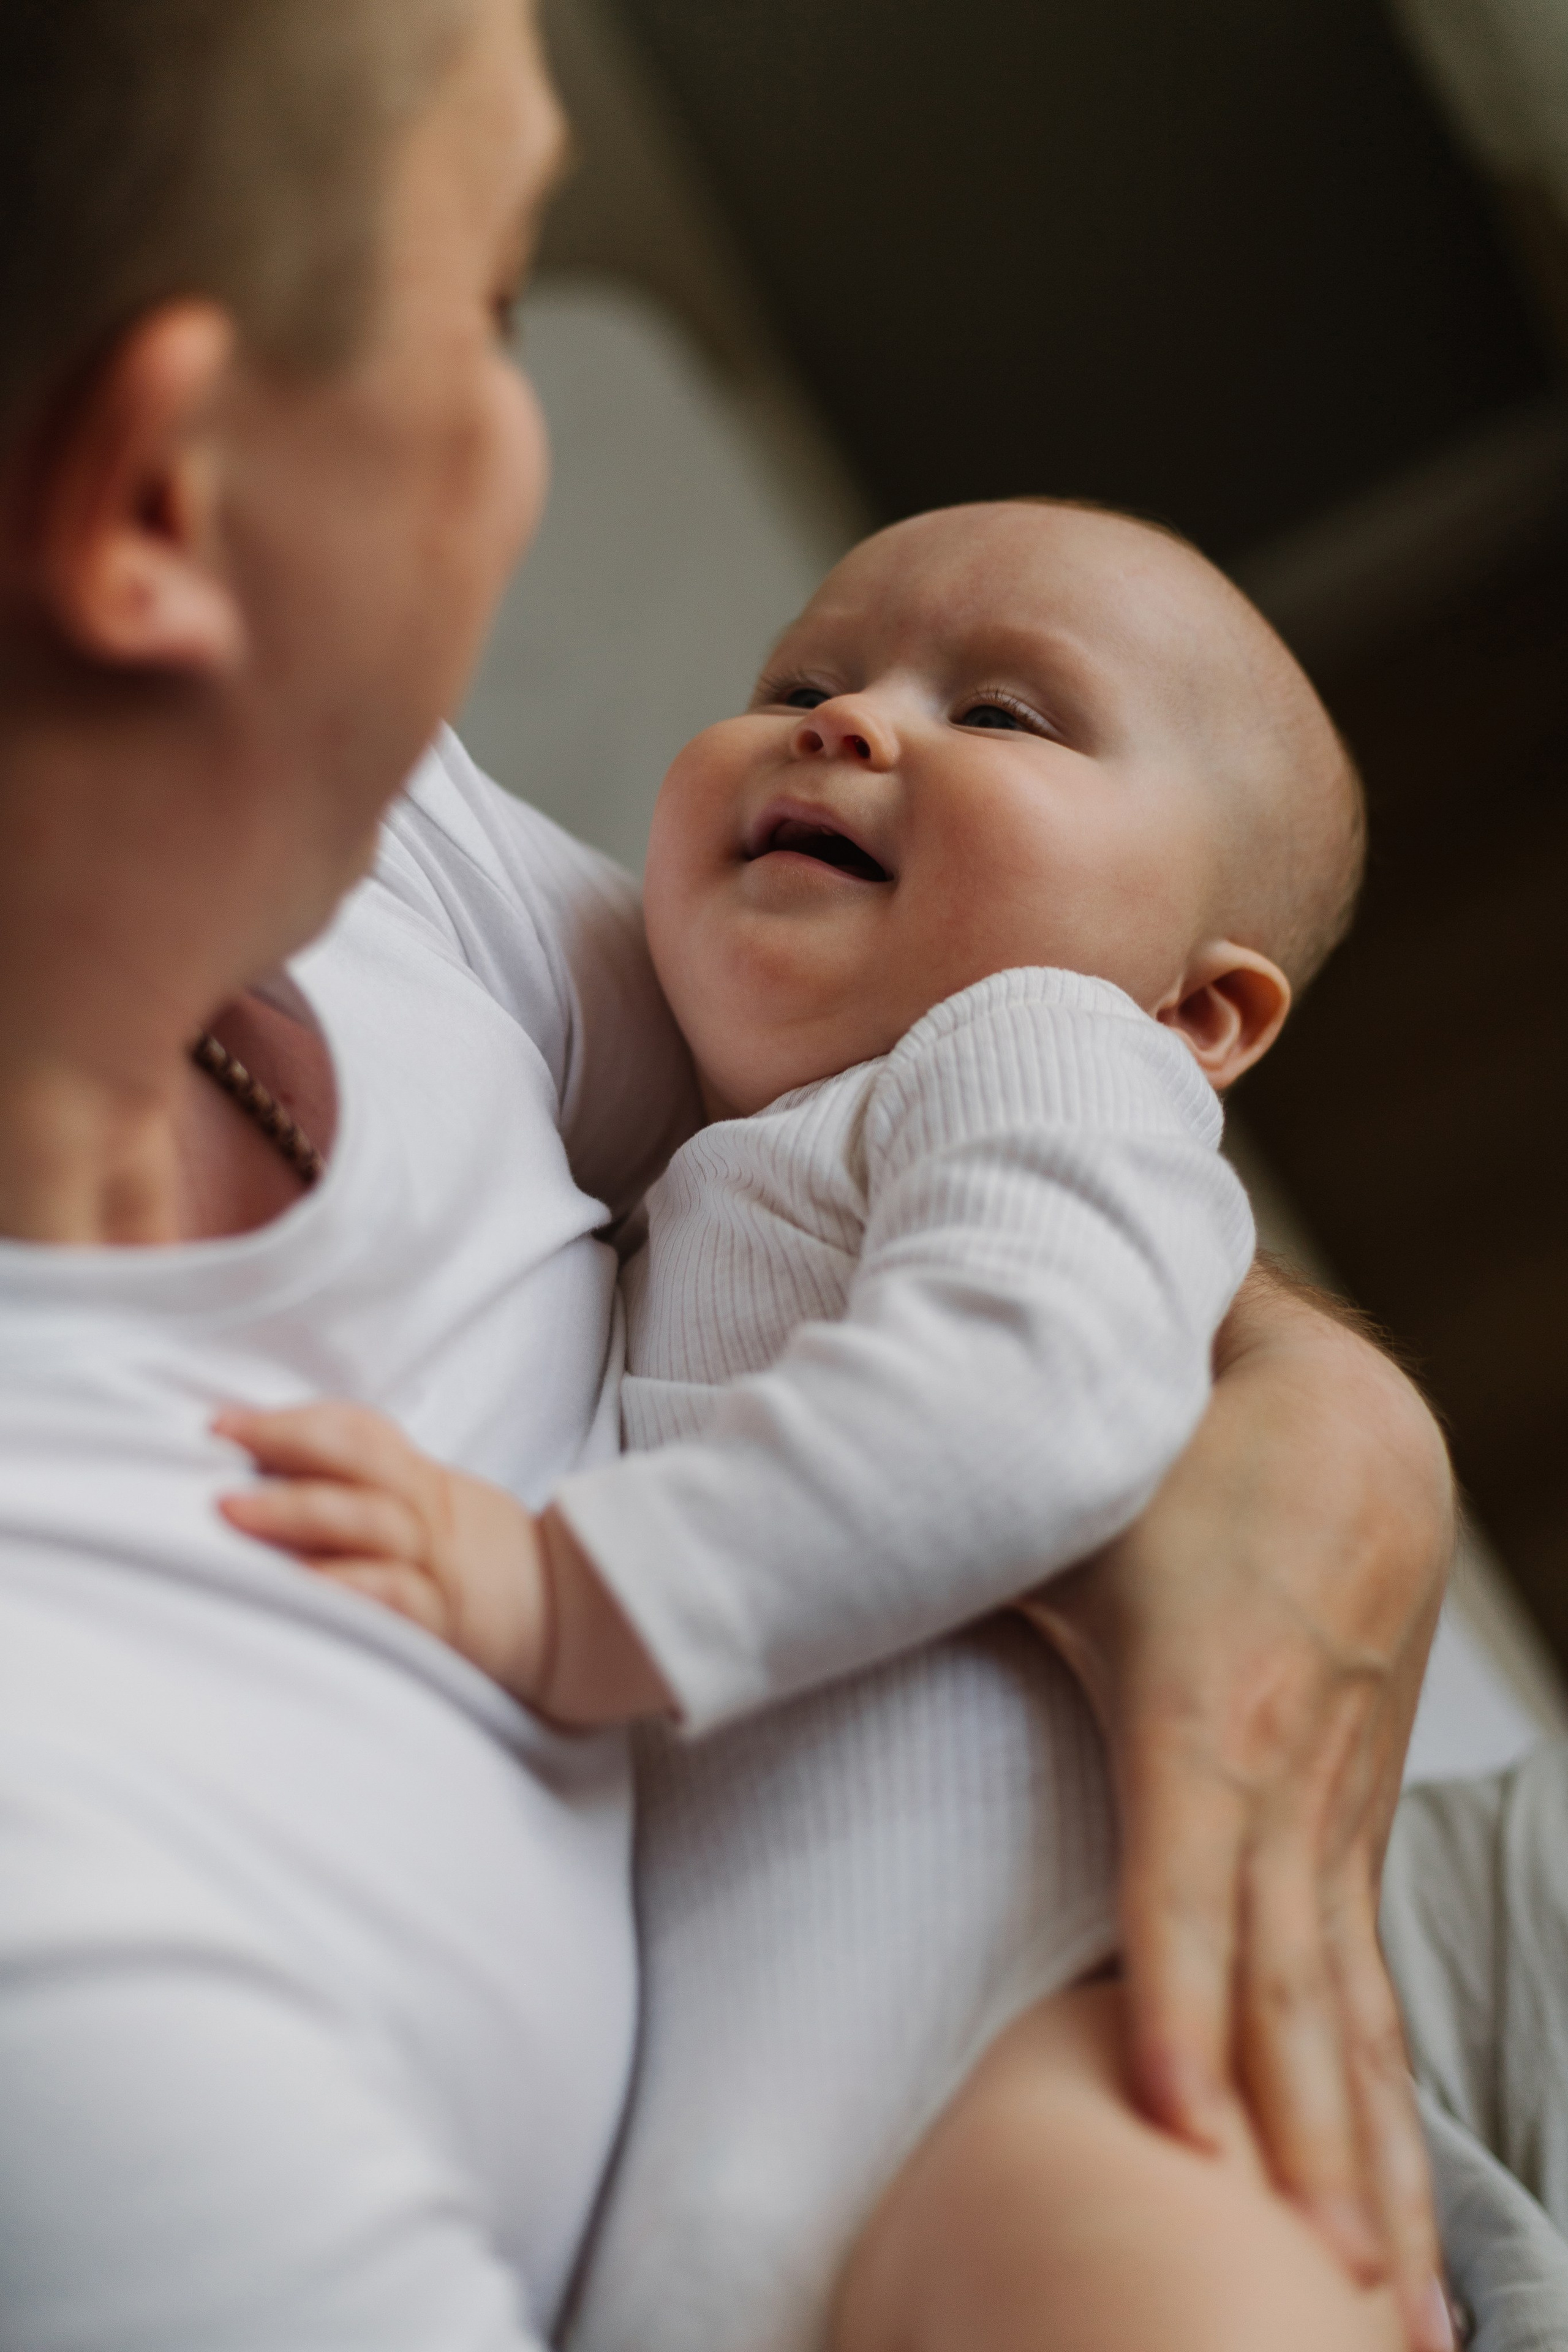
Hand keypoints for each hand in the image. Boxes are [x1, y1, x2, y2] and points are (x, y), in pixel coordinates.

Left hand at [216, 1401, 674, 1726]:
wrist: (570, 1621)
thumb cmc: (486, 1566)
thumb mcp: (441, 1510)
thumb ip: (377, 1493)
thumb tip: (280, 1480)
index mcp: (426, 1483)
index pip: (361, 1432)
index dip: (294, 1420)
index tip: (224, 1421)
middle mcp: (429, 1514)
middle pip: (358, 1462)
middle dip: (285, 1446)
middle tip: (218, 1447)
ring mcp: (437, 1564)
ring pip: (367, 1522)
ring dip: (296, 1511)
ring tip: (232, 1512)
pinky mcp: (443, 1619)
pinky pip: (391, 1597)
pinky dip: (344, 1587)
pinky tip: (298, 1587)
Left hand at [1023, 1263, 1455, 2351]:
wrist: (1350, 1423)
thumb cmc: (1180, 1463)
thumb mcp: (1063, 1500)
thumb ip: (930, 1538)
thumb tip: (764, 1573)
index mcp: (1200, 1711)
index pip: (1189, 1887)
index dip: (1180, 2007)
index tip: (1179, 2136)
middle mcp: (1282, 1782)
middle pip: (1289, 1991)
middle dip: (1298, 2146)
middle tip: (1309, 2290)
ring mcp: (1332, 1815)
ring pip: (1351, 2013)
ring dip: (1366, 2160)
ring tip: (1386, 2305)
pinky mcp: (1350, 1828)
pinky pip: (1370, 1987)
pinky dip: (1388, 2105)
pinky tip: (1394, 2207)